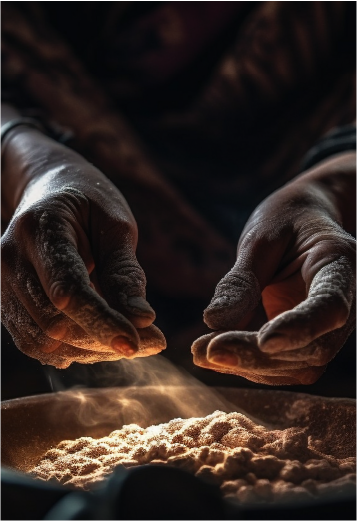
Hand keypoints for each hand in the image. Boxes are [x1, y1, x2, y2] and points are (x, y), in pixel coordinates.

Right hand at [0, 119, 164, 367]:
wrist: (49, 195)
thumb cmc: (90, 205)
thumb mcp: (116, 225)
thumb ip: (125, 272)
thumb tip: (142, 319)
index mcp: (39, 229)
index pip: (68, 290)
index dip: (102, 322)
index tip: (136, 343)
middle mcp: (8, 259)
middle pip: (56, 323)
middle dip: (105, 340)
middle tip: (151, 340)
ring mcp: (0, 284)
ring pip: (45, 342)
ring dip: (92, 350)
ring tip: (128, 338)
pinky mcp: (5, 303)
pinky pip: (36, 343)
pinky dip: (74, 350)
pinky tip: (100, 338)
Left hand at [192, 153, 356, 384]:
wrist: (303, 222)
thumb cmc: (284, 220)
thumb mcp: (260, 238)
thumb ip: (241, 281)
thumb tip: (213, 322)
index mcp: (341, 265)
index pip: (329, 305)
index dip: (299, 327)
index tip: (264, 341)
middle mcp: (348, 302)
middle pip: (313, 345)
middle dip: (258, 355)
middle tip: (207, 352)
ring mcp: (332, 327)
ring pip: (301, 365)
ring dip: (250, 366)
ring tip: (201, 353)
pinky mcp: (311, 340)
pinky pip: (287, 364)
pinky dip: (251, 364)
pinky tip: (217, 354)